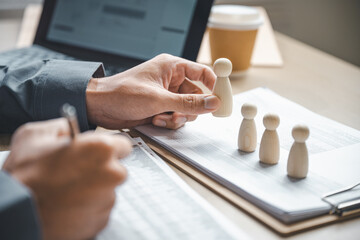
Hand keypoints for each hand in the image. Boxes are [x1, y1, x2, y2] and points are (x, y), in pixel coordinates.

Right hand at [3, 119, 131, 239]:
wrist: (18, 212)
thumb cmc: (26, 175)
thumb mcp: (35, 135)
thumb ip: (62, 126)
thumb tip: (70, 128)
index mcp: (102, 149)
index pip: (123, 145)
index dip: (109, 148)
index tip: (98, 152)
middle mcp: (112, 174)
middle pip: (117, 169)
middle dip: (102, 170)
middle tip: (77, 172)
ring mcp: (108, 200)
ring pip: (108, 190)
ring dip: (94, 190)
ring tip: (68, 190)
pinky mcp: (101, 220)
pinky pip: (99, 209)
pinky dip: (89, 207)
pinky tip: (69, 204)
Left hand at [86, 54, 220, 129]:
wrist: (99, 106)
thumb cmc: (123, 93)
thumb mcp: (159, 99)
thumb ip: (188, 102)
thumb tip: (213, 102)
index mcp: (172, 67)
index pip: (202, 73)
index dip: (213, 86)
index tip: (220, 100)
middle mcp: (171, 80)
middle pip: (196, 95)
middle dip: (190, 108)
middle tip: (181, 113)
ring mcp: (165, 95)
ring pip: (187, 109)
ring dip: (178, 117)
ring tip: (162, 117)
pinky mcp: (160, 108)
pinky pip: (175, 117)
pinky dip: (169, 122)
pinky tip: (155, 120)